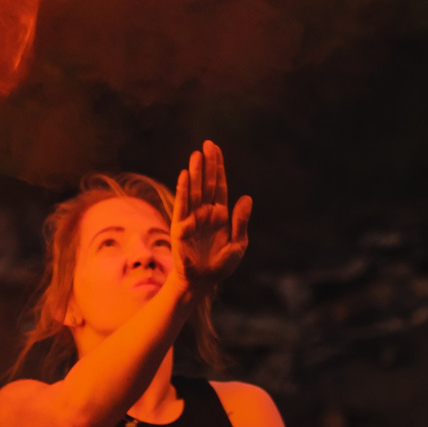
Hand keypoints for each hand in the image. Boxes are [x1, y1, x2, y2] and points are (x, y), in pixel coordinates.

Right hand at [171, 141, 251, 289]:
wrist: (203, 283)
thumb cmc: (220, 265)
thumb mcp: (238, 244)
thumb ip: (241, 221)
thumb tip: (247, 197)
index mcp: (219, 213)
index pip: (218, 185)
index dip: (218, 167)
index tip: (216, 148)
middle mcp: (205, 212)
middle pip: (206, 183)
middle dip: (207, 164)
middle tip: (207, 143)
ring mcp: (192, 218)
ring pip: (194, 190)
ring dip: (195, 172)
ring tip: (196, 154)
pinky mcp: (180, 227)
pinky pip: (182, 206)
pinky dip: (183, 190)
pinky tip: (184, 176)